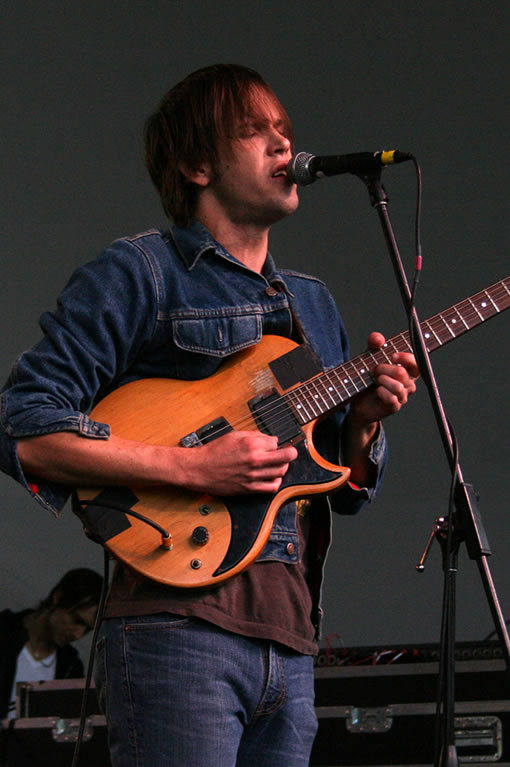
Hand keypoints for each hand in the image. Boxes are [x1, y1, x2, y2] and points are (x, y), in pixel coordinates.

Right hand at [181, 430, 297, 495]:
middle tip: (288, 452)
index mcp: (251, 444)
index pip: (276, 442)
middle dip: (290, 453)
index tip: (273, 444)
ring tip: (276, 464)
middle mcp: (255, 460)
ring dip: (282, 467)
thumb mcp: (234, 435)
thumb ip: (254, 435)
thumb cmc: (214, 451)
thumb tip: (269, 439)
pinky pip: (272, 487)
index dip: (275, 442)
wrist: (200, 469)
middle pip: (286, 456)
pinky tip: (271, 477)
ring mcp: (253, 475)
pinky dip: (276, 482)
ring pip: (282, 471)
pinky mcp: (249, 488)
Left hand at [348, 331, 419, 427]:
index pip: (416, 363)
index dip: (406, 358)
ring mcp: (402, 396)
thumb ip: (374, 344)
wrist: (359, 400)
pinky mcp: (394, 407)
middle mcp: (408, 384)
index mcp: (407, 370)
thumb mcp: (370, 356)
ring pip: (397, 386)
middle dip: (384, 368)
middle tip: (373, 370)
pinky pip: (392, 399)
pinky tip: (376, 391)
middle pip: (402, 373)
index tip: (392, 356)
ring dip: (382, 380)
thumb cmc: (369, 378)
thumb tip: (378, 338)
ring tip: (374, 380)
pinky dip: (382, 393)